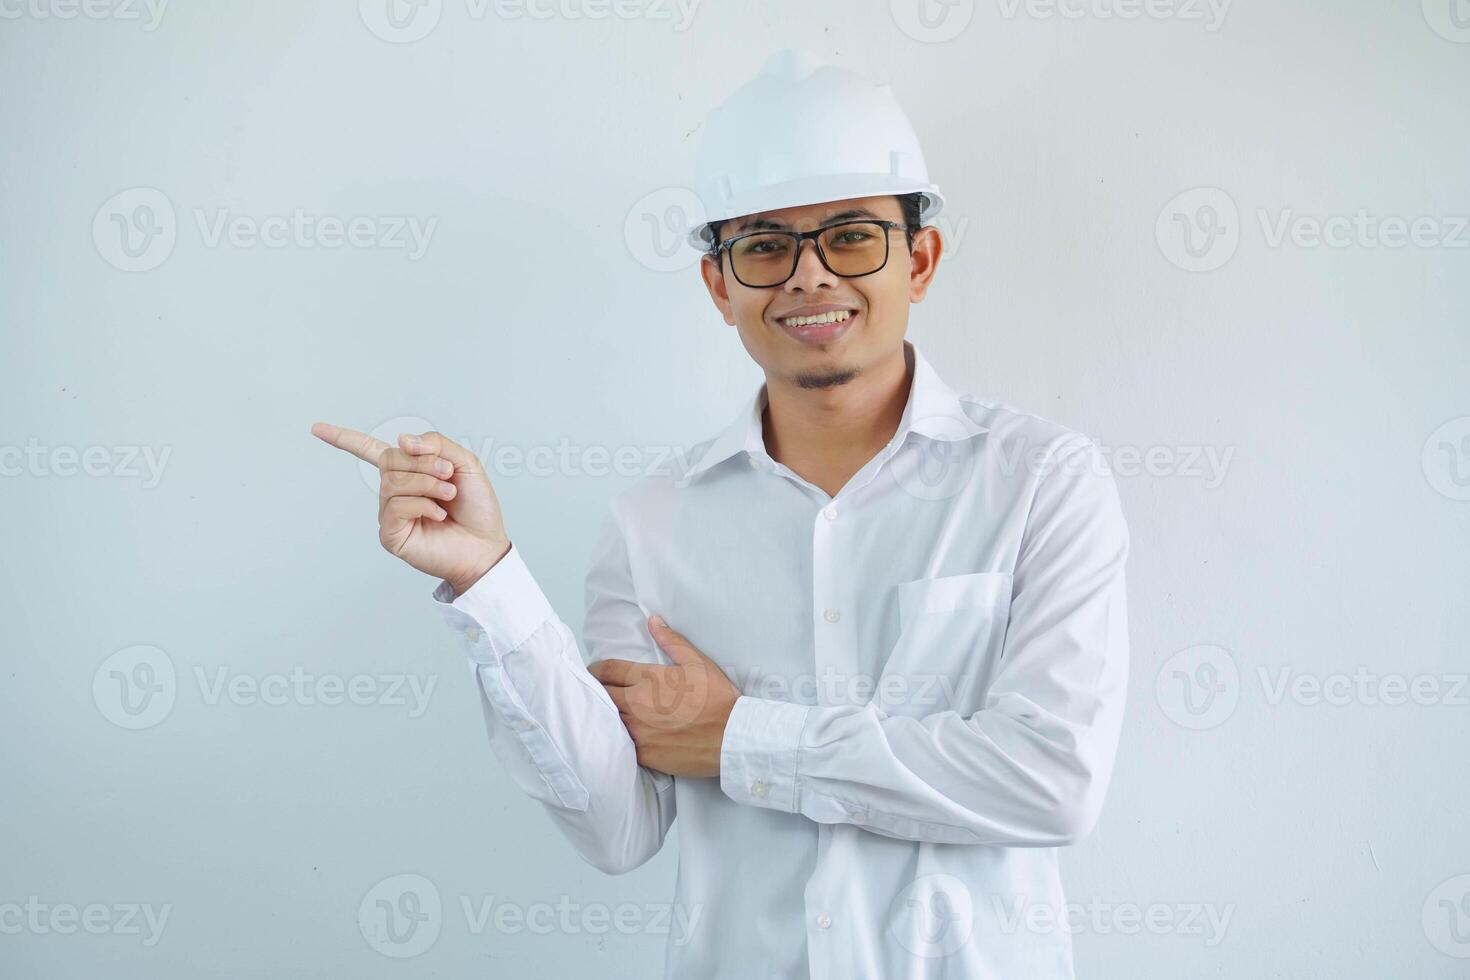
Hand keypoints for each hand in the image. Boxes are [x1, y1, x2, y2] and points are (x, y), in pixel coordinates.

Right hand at [311, 423, 509, 594]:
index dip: (344, 438)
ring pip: (393, 482)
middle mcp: (394, 491)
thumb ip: (436, 445)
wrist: (486, 545)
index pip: (370, 450)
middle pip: (389, 459)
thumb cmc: (476, 508)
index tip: (317, 428)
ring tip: (449, 495)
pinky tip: (438, 515)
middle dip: (422, 462)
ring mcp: (390, 513)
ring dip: (427, 483)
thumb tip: (401, 439)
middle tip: (449, 475)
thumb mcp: (465, 464)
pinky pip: (396, 506)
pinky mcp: (391, 534)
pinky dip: (422, 505)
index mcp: (409, 471)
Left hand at [589, 616, 741, 777]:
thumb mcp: (697, 663)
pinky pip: (621, 745)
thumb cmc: (717, 698)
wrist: (731, 737)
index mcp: (648, 678)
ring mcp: (638, 730)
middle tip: (600, 693)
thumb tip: (653, 621)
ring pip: (608, 720)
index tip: (595, 673)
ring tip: (611, 714)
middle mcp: (637, 703)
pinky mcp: (643, 753)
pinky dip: (621, 739)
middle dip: (597, 692)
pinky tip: (627, 737)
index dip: (596, 670)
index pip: (607, 670)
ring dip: (607, 715)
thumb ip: (672, 641)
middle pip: (601, 695)